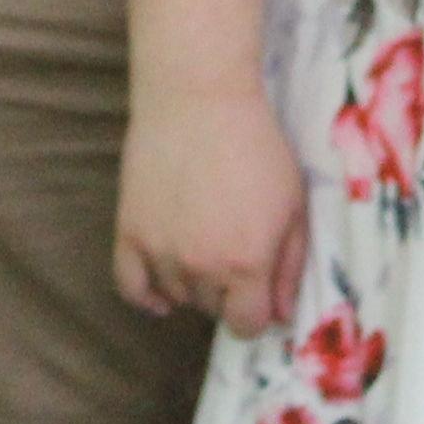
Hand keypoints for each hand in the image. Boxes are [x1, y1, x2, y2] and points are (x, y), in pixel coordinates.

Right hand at [113, 83, 307, 339]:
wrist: (199, 98)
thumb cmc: (257, 145)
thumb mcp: (293, 203)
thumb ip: (291, 265)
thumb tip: (283, 315)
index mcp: (247, 263)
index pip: (248, 325)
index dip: (257, 313)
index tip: (259, 294)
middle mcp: (202, 267)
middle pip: (213, 309)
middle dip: (228, 291)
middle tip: (234, 251)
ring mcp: (161, 252)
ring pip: (177, 297)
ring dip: (192, 284)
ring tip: (204, 245)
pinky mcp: (129, 233)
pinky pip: (131, 287)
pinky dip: (146, 296)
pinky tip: (162, 292)